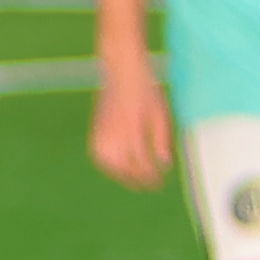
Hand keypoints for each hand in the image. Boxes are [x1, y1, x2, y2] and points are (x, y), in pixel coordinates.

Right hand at [88, 56, 173, 187]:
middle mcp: (116, 135)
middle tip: (146, 185)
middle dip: (135, 179)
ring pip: (108, 165)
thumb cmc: (145, 91)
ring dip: (119, 175)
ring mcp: (103, 133)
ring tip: (130, 179)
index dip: (149, 176)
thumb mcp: (160, 115)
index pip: (141, 162)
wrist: (122, 74)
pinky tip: (115, 167)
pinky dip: (107, 165)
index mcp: (134, 131)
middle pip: (123, 167)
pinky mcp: (96, 131)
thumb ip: (161, 140)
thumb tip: (163, 164)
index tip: (156, 183)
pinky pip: (98, 156)